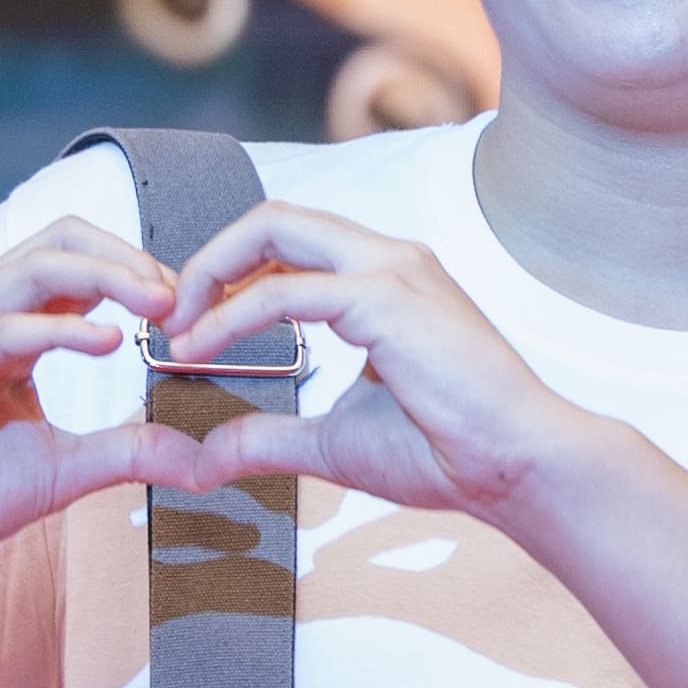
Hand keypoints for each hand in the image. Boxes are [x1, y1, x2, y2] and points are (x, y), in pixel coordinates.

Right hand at [0, 215, 263, 606]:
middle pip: (59, 243)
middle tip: (184, 294)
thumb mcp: (61, 471)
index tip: (193, 309)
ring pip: (33, 270)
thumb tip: (206, 460)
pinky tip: (108, 342)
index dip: (138, 272)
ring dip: (105, 276)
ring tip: (160, 302)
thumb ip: (128, 454)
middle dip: (128, 258)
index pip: (76, 261)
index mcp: (8, 326)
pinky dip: (57, 329)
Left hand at [150, 198, 609, 529]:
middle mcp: (389, 259)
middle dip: (207, 261)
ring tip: (175, 332)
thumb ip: (269, 436)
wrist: (519, 469)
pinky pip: (286, 291)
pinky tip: (201, 350)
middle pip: (273, 219)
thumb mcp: (334, 442)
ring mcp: (391, 271)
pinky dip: (231, 317)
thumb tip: (205, 455)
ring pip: (274, 231)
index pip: (289, 244)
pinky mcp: (387, 300)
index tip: (187, 327)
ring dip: (209, 277)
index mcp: (385, 281)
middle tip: (167, 318)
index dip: (228, 275)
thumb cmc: (450, 452)